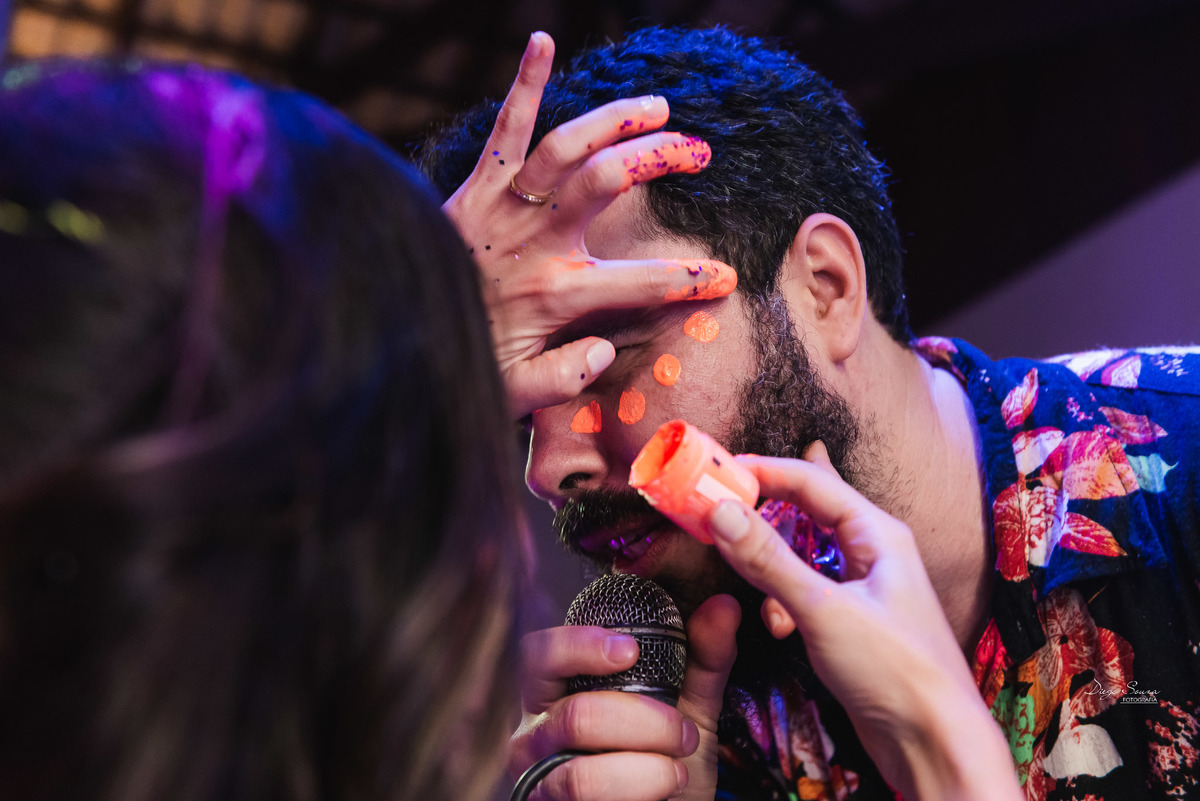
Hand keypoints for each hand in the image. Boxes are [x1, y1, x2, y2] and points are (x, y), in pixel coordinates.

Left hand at [443, 32, 736, 418]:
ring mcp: (505, 206)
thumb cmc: (463, 361)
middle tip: (698, 153)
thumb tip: (606, 352)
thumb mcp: (515, 392)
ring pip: (566, 146)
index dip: (689, 280)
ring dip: (615, 119)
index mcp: (556, 293)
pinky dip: (522, 84)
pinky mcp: (477, 186)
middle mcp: (535, 241)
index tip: (725, 278)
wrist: (395, 327)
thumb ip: (564, 378)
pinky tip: (541, 41)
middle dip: (659, 160)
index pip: (640, 283)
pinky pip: (503, 129)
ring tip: (659, 107)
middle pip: (607, 182)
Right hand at [510, 596, 739, 800]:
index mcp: (557, 693)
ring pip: (582, 773)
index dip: (578, 646)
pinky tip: (664, 790)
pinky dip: (637, 792)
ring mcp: (539, 780)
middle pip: (574, 716)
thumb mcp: (690, 708)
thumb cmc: (665, 762)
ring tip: (678, 767)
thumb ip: (704, 659)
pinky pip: (585, 799)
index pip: (540, 655)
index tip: (629, 650)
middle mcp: (534, 733)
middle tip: (683, 732)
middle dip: (643, 724)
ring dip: (646, 769)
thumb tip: (724, 608)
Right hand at [702, 443, 1021, 800]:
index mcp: (878, 533)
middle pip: (805, 513)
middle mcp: (872, 552)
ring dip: (773, 571)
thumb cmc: (896, 672)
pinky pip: (804, 593)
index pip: (810, 482)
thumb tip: (721, 512)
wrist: (934, 744)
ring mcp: (862, 587)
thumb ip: (769, 560)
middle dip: (763, 518)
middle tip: (717, 517)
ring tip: (760, 596)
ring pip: (801, 556)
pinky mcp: (850, 621)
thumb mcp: (822, 610)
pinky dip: (784, 604)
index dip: (762, 472)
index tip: (715, 473)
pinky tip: (780, 628)